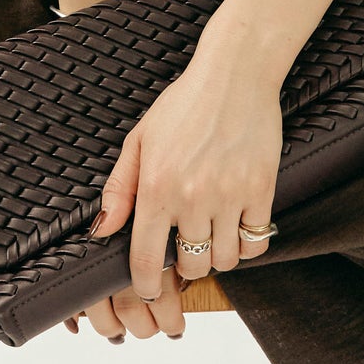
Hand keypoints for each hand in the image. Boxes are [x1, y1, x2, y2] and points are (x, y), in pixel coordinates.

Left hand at [64, 46, 282, 341]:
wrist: (235, 73)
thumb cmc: (185, 103)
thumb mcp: (140, 140)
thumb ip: (119, 189)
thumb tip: (102, 232)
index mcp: (156, 186)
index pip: (147, 261)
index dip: (147, 286)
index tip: (151, 289)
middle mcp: (192, 196)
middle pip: (190, 267)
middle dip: (185, 266)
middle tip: (185, 247)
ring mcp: (230, 194)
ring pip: (225, 259)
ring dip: (217, 255)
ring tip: (212, 235)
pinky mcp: (261, 189)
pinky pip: (257, 242)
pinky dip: (248, 243)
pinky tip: (239, 226)